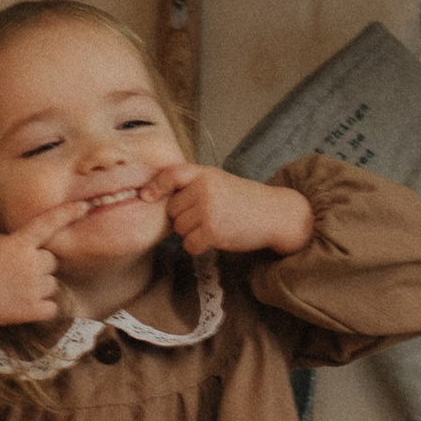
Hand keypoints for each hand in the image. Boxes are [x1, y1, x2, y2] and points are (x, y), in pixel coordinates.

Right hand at [0, 205, 94, 338]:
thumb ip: (17, 242)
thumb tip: (34, 245)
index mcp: (18, 243)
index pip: (48, 224)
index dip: (67, 214)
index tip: (84, 206)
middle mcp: (29, 264)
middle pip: (51, 260)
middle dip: (39, 264)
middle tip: (16, 271)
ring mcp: (31, 288)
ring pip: (52, 284)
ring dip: (39, 285)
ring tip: (15, 288)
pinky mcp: (30, 310)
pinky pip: (51, 307)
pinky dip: (42, 307)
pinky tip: (24, 304)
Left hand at [160, 162, 315, 259]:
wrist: (275, 214)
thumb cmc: (244, 199)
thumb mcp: (218, 181)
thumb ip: (193, 184)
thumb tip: (158, 197)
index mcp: (205, 173)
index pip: (171, 174)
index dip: (155, 185)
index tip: (145, 196)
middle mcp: (204, 189)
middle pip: (172, 210)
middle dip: (183, 217)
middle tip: (206, 216)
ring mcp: (208, 210)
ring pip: (179, 229)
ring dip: (191, 233)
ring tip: (214, 225)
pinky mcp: (213, 231)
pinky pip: (189, 245)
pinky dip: (198, 247)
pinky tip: (215, 239)